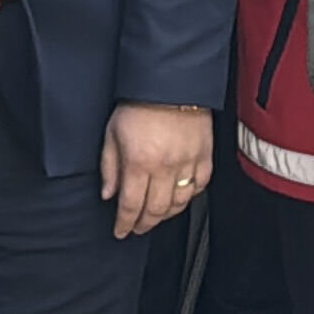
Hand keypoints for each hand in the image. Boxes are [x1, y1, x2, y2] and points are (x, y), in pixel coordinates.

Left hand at [99, 103, 212, 236]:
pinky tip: (180, 196)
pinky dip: (190, 196)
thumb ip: (109, 166)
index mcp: (139, 162)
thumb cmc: (139, 104)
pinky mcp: (205, 155)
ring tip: (157, 216)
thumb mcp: (112, 134)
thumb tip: (109, 193)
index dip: (125, 224)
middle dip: (144, 224)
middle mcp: (165, 167)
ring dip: (166, 215)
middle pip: (156, 210)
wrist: (171, 82)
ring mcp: (188, 162)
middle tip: (138, 228)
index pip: (131, 205)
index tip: (121, 231)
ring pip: (179, 203)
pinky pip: (200, 185)